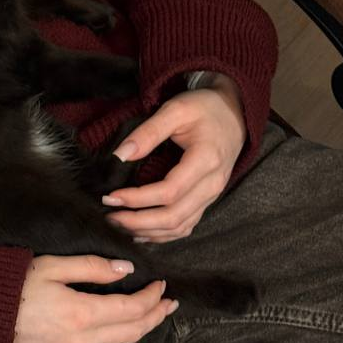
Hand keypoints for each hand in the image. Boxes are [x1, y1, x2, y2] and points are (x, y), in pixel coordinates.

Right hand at [10, 255, 177, 342]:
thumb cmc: (9, 289)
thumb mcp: (49, 267)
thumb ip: (89, 267)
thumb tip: (124, 268)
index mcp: (81, 314)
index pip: (131, 308)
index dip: (151, 297)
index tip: (161, 284)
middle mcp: (82, 339)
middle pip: (132, 331)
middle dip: (155, 316)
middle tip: (170, 303)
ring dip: (141, 329)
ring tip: (153, 314)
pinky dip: (121, 337)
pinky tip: (122, 327)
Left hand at [100, 75, 245, 242]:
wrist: (233, 113)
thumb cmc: (204, 108)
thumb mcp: (175, 109)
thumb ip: (148, 132)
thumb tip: (120, 156)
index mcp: (206, 160)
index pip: (169, 191)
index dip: (138, 199)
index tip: (111, 196)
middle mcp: (212, 184)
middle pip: (174, 217)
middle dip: (138, 221)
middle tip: (109, 216)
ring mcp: (211, 196)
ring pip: (179, 227)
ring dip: (148, 231)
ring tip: (118, 224)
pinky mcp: (206, 200)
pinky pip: (186, 226)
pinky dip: (162, 234)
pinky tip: (140, 232)